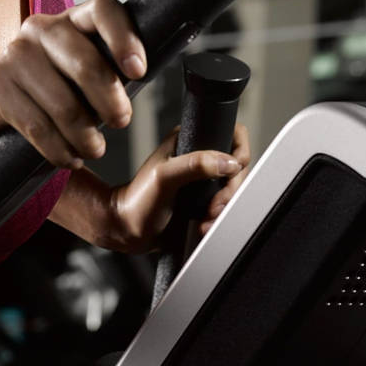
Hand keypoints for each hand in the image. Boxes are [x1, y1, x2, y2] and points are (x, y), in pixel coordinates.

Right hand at [0, 0, 144, 166]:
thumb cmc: (52, 91)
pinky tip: (67, 157)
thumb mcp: (81, 73)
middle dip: (110, 101)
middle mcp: (38, 30)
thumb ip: (108, 68)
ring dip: (86, 137)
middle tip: (120, 122)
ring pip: (63, 105)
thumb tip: (139, 76)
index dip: (124, 38)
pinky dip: (59, 150)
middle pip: (86, 63)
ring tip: (93, 149)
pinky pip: (38, 127)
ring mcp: (12, 57)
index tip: (138, 72)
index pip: (103, 10)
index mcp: (69, 20)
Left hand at [104, 122, 251, 253]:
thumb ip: (195, 165)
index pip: (232, 135)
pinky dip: (220, 217)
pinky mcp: (203, 201)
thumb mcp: (164, 177)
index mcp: (189, 141)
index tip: (230, 174)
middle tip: (213, 206)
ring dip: (226, 207)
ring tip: (206, 218)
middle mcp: (199, 159)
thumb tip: (228, 162)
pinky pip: (225, 207)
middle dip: (230, 190)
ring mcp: (203, 181)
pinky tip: (204, 224)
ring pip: (234, 189)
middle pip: (237, 168)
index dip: (238, 154)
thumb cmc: (137, 201)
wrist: (128, 231)